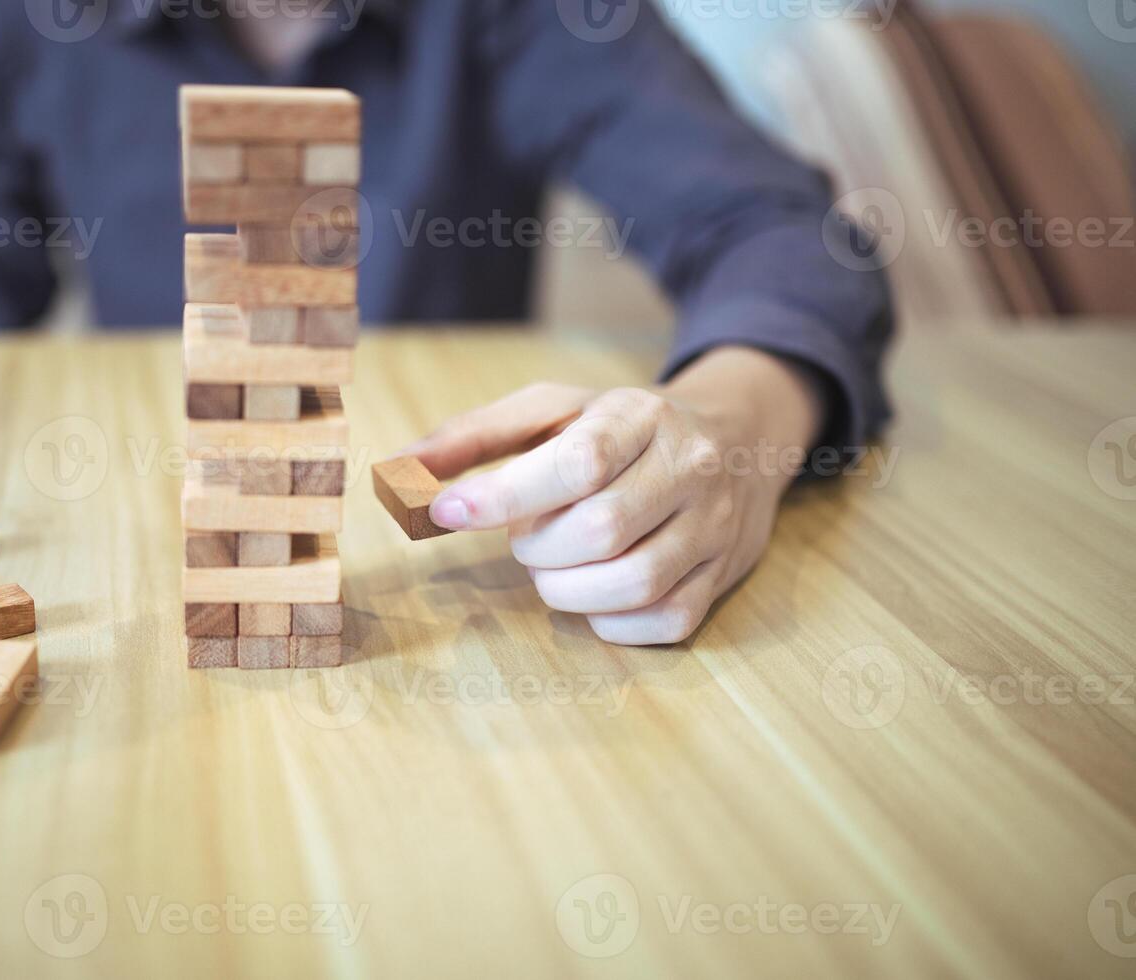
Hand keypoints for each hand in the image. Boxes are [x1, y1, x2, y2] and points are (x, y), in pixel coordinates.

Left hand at [397, 347, 824, 645]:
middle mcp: (689, 467)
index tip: (451, 513)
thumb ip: (473, 435)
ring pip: (634, 582)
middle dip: (537, 547)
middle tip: (526, 537)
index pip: (577, 462)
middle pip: (600, 530)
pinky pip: (664, 621)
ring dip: (567, 589)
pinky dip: (610, 621)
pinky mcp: (722, 577)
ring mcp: (713, 526)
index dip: (505, 496)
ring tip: (553, 566)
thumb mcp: (550, 408)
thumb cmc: (617, 427)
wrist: (738, 436)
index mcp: (640, 416)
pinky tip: (592, 595)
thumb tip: (398, 472)